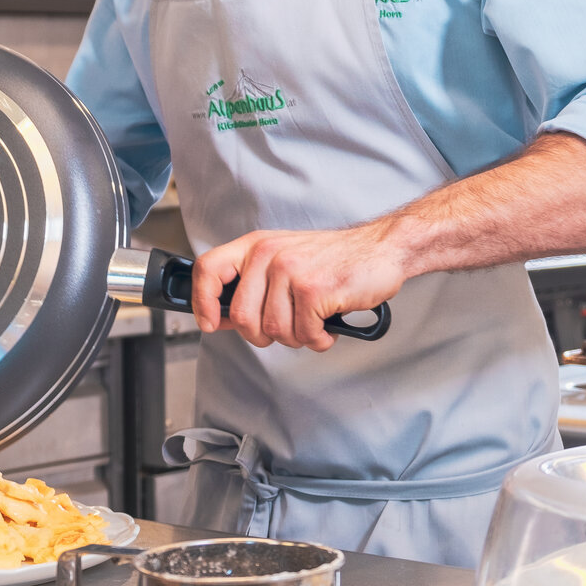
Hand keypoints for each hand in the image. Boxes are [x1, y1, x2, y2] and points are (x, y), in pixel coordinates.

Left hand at [191, 225, 405, 351]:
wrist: (382, 249)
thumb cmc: (335, 259)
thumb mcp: (285, 259)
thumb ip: (253, 285)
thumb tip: (221, 317)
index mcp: (256, 246)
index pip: (208, 270)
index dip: (202, 302)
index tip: (211, 323)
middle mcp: (268, 255)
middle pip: (242, 318)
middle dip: (265, 335)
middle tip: (289, 327)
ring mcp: (290, 271)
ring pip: (274, 332)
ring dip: (299, 337)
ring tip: (315, 320)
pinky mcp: (313, 290)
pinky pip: (304, 335)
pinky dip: (319, 338)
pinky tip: (329, 322)